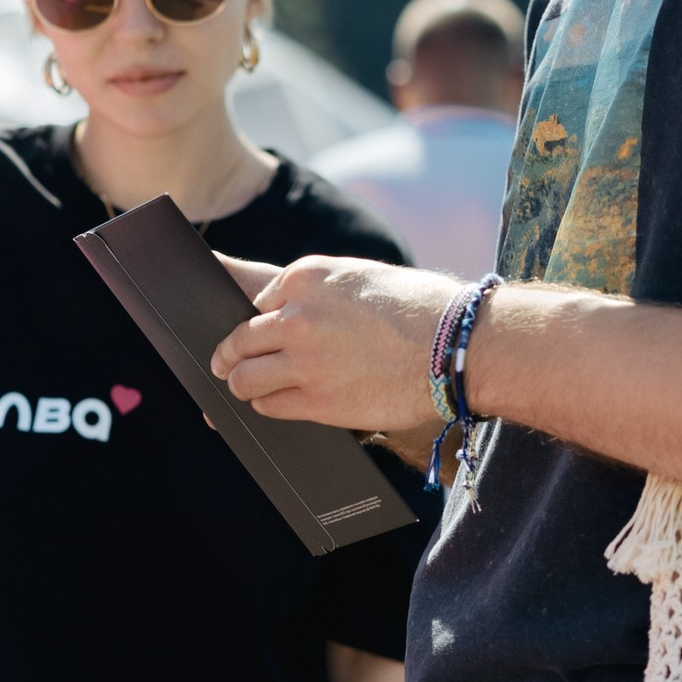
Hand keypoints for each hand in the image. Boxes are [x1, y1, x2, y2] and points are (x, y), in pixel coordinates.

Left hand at [211, 255, 462, 432]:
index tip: (253, 332)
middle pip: (238, 339)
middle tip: (225, 362)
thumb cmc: (417, 307)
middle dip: (231, 353)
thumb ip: (315, 291)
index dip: (256, 320)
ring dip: (243, 383)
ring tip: (246, 386)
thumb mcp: (358, 277)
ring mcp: (303, 360)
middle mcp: (296, 315)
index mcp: (305, 277)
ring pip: (243, 377)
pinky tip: (279, 400)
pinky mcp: (316, 399)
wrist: (457, 345)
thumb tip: (274, 306)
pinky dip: (267, 404)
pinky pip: (268, 405)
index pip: (254, 300)